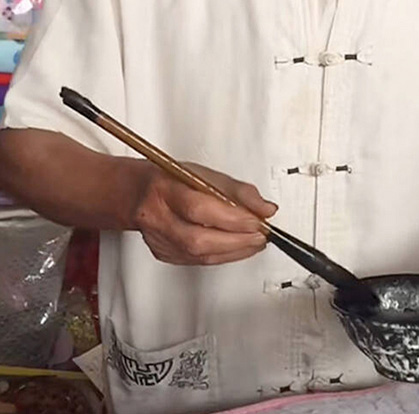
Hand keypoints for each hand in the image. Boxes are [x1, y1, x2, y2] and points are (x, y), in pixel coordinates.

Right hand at [134, 162, 277, 266]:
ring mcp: (159, 240)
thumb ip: (237, 190)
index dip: (230, 217)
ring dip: (235, 250)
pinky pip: (199, 261)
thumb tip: (265, 208)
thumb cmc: (168, 179)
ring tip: (255, 242)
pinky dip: (223, 255)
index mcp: (165, 189)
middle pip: (198, 239)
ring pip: (200, 255)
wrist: (136, 194)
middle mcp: (158, 217)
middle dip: (237, 240)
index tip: (257, 219)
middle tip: (261, 234)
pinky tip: (238, 248)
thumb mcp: (202, 173)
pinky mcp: (165, 255)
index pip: (198, 208)